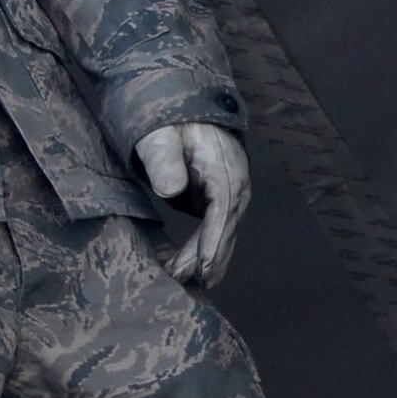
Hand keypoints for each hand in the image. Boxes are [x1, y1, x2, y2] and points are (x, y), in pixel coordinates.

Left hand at [135, 122, 249, 288]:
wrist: (186, 112)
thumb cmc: (171, 123)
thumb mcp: (161, 135)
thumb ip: (165, 158)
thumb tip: (171, 189)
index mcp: (224, 169)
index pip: (222, 210)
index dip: (213, 241)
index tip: (203, 268)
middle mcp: (235, 187)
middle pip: (224, 229)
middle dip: (207, 259)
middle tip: (184, 283)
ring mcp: (231, 197)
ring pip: (222, 235)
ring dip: (207, 261)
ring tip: (187, 285)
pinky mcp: (221, 203)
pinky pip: (216, 231)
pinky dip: (206, 251)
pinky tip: (192, 272)